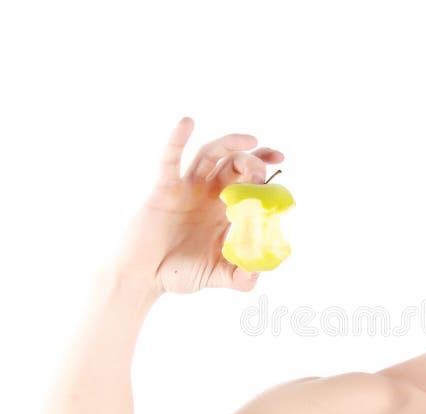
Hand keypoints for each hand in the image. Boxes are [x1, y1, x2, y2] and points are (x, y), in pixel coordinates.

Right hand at [109, 117, 284, 294]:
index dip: (265, 169)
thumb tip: (258, 273)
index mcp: (225, 209)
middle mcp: (208, 194)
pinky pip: (170, 160)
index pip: (249, 181)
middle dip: (253, 160)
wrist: (143, 278)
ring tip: (250, 141)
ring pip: (209, 155)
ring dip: (229, 144)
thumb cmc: (178, 273)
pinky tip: (187, 123)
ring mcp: (186, 189)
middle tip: (268, 164)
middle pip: (234, 164)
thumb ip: (241, 277)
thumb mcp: (217, 276)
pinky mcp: (164, 189)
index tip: (281, 161)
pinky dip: (177, 140)